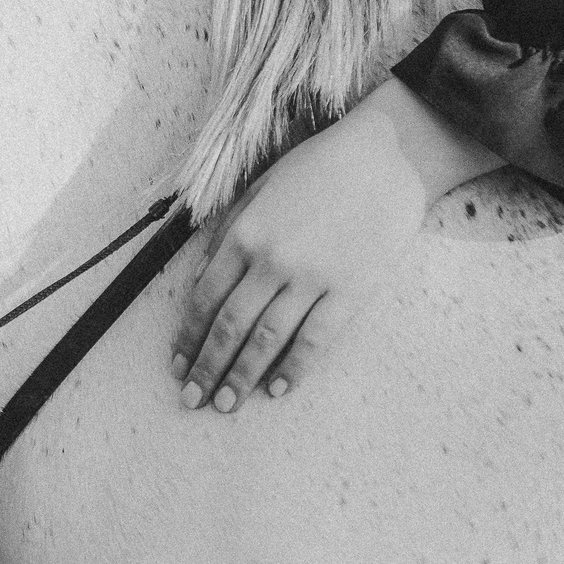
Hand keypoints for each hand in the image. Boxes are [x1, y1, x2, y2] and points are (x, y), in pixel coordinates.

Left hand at [168, 77, 498, 412]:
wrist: (385, 158)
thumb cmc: (317, 168)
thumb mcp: (259, 189)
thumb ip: (229, 233)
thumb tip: (205, 279)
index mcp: (244, 233)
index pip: (205, 297)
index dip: (189, 336)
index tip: (178, 364)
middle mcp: (271, 260)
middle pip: (230, 326)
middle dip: (208, 367)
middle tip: (193, 399)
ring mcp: (311, 278)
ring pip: (266, 340)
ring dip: (241, 376)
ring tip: (226, 405)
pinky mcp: (350, 292)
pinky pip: (315, 340)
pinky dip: (293, 368)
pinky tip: (277, 390)